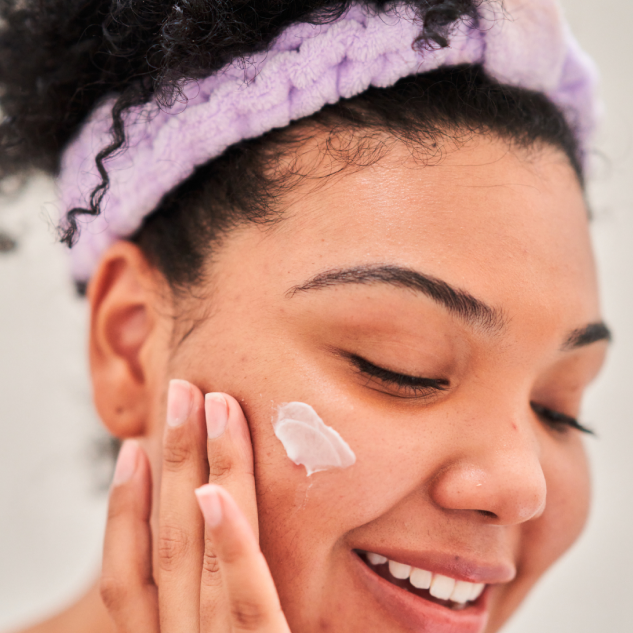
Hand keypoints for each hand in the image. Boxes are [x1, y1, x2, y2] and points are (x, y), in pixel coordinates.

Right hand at [101, 380, 290, 631]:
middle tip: (184, 391)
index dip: (122, 511)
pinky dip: (230, 544)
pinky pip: (248, 601)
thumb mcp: (223, 631)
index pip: (124, 581)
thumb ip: (216, 598)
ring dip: (201, 472)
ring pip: (199, 553)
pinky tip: (216, 493)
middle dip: (174, 459)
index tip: (132, 447)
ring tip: (215, 405)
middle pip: (167, 544)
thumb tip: (212, 510)